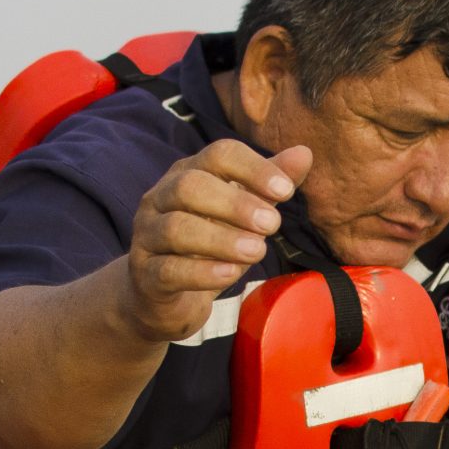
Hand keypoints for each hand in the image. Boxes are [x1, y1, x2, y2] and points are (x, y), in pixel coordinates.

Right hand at [117, 140, 312, 342]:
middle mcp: (160, 199)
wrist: (165, 294)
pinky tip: (231, 274)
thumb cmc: (208, 244)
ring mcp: (147, 236)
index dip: (253, 168)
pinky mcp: (145, 275)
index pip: (218, 155)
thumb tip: (304, 153)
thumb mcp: (242, 213)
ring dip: (222, 239)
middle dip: (235, 204)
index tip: (286, 190)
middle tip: (272, 224)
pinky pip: (169, 270)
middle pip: (190, 186)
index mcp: (187, 174)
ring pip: (177, 229)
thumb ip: (267, 185)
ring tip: (257, 251)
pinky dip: (202, 272)